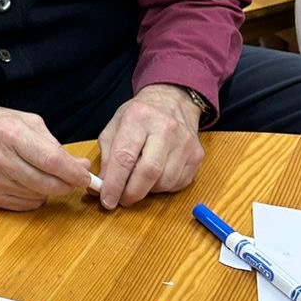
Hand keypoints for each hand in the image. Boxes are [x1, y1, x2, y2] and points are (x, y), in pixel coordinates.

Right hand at [0, 97, 91, 209]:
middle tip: (74, 180)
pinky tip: (28, 182)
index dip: (74, 173)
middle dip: (67, 185)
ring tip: (43, 174)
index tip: (86, 177)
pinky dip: (34, 197)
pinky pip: (24, 205)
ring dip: (49, 190)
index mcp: (11, 134)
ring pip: (38, 196)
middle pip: (47, 183)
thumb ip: (54, 144)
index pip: (52, 161)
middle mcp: (0, 159)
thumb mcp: (24, 121)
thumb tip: (81, 166)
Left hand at [95, 84, 205, 209]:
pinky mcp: (197, 155)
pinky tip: (156, 177)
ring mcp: (185, 142)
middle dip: (132, 193)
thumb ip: (106, 156)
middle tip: (122, 200)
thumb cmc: (139, 116)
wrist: (172, 100)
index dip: (114, 183)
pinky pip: (178, 183)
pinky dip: (163, 187)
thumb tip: (103, 187)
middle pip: (149, 172)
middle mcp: (165, 128)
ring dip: (148, 190)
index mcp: (138, 118)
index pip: (124, 157)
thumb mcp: (115, 126)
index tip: (107, 200)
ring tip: (139, 182)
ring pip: (165, 181)